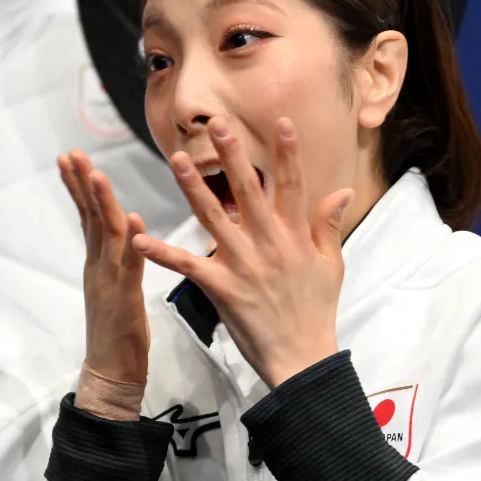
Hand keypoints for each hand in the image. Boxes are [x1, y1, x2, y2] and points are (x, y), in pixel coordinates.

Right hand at [59, 151, 150, 392]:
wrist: (111, 373)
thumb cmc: (116, 334)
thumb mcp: (112, 289)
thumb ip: (112, 262)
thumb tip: (118, 236)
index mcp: (96, 264)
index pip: (86, 218)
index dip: (78, 188)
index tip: (70, 159)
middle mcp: (98, 268)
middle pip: (89, 218)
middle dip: (80, 184)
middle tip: (72, 154)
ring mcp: (109, 282)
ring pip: (105, 235)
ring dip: (102, 203)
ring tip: (97, 174)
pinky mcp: (125, 299)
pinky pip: (129, 266)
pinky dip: (131, 241)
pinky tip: (133, 219)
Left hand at [133, 117, 348, 388]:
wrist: (302, 358)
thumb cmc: (316, 310)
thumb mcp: (331, 264)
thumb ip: (329, 224)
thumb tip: (341, 190)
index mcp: (296, 236)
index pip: (292, 185)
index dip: (287, 153)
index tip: (281, 122)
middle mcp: (269, 243)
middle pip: (249, 191)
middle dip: (233, 155)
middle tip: (218, 124)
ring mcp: (244, 264)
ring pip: (214, 219)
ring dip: (193, 189)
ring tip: (178, 161)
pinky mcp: (223, 288)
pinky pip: (189, 266)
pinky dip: (163, 254)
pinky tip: (140, 241)